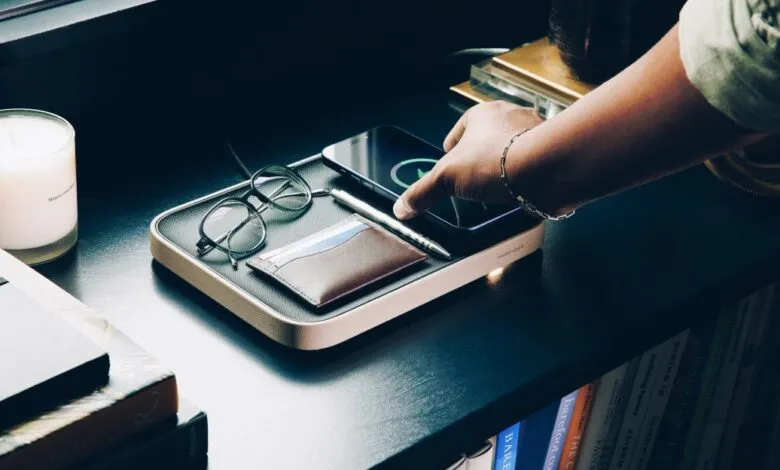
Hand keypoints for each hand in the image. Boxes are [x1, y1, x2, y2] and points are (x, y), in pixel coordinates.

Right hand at [393, 101, 543, 219]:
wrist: (547, 168)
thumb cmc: (495, 161)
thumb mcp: (447, 178)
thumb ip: (423, 192)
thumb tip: (402, 208)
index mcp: (482, 114)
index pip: (459, 132)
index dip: (451, 153)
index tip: (451, 170)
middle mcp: (510, 116)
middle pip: (487, 140)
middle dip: (480, 159)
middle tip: (474, 182)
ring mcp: (534, 131)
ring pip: (512, 149)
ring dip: (505, 166)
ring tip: (498, 188)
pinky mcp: (553, 149)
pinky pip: (534, 161)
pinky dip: (526, 175)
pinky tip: (521, 190)